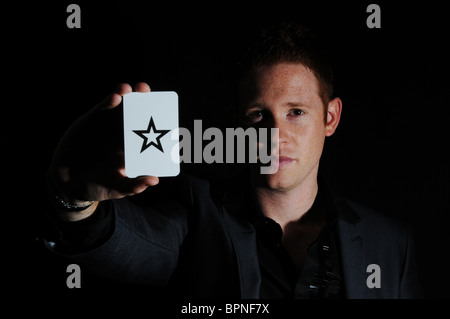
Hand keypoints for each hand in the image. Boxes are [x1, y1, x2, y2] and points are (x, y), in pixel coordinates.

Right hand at [48, 82, 158, 204]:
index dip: (160, 123)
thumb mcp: (116, 188)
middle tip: (149, 93)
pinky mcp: (95, 120)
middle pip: (140, 113)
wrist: (67, 181)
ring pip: (124, 106)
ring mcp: (110, 125)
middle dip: (146, 101)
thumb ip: (133, 185)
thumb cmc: (97, 185)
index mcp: (135, 147)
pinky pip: (105, 107)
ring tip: (136, 89)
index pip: (152, 132)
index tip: (168, 117)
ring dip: (130, 95)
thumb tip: (154, 180)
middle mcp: (125, 133)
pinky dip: (111, 100)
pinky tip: (116, 96)